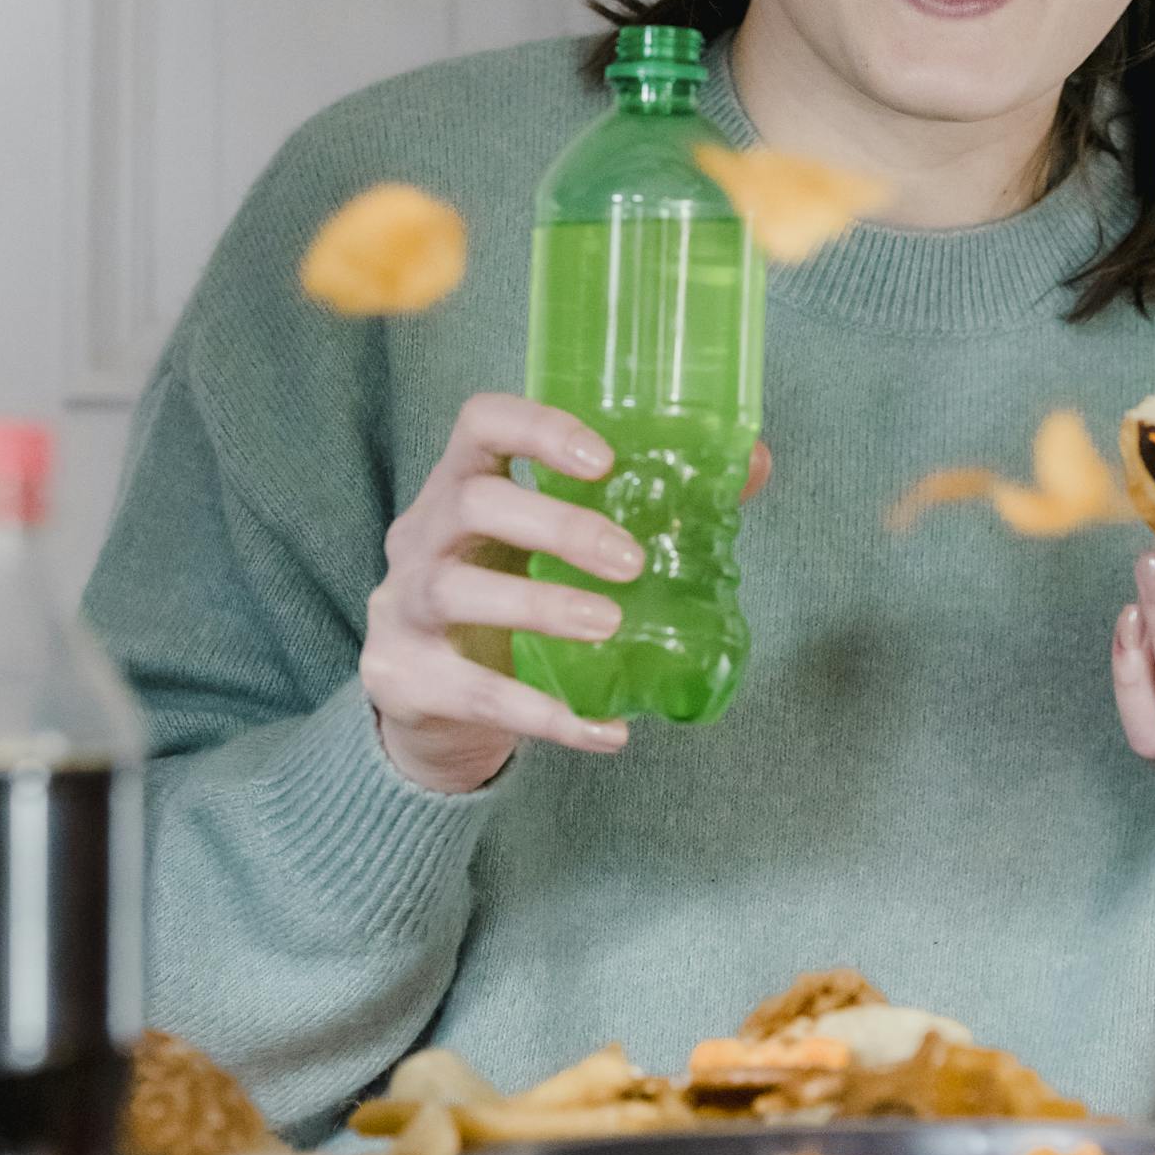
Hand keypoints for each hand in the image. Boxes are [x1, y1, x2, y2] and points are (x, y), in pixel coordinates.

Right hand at [362, 396, 772, 797]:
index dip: (539, 429)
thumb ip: (647, 504)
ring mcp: (402, 607)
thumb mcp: (554, 545)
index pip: (481, 423)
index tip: (604, 461)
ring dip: (540, 605)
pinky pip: (474, 694)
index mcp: (463, 484)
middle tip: (630, 562)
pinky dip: (545, 713)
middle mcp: (421, 535)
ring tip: (611, 627)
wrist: (425, 698)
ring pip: (455, 591)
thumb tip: (752, 465)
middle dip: (556, 527)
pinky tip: (607, 731)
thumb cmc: (508, 592)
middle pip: (471, 503)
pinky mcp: (404, 679)